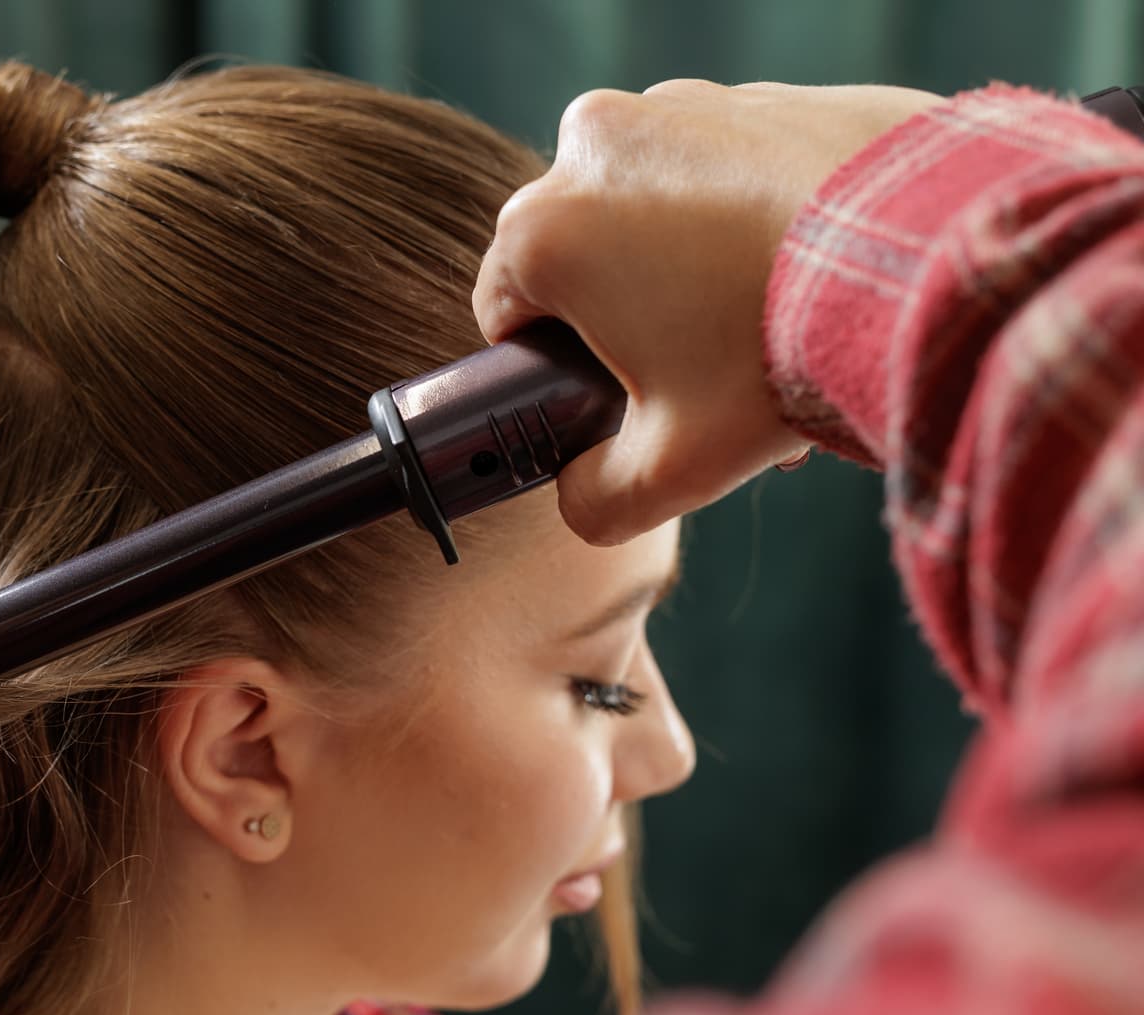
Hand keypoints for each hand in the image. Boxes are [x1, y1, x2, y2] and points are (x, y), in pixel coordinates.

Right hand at [472, 79, 943, 543]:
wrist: (932, 259)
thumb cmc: (783, 356)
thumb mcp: (672, 469)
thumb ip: (592, 499)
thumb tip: (578, 493)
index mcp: (549, 230)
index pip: (502, 308)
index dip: (548, 366)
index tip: (606, 396)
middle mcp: (599, 146)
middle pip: (579, 251)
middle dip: (623, 312)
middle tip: (696, 375)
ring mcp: (686, 107)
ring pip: (653, 205)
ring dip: (684, 263)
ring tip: (761, 327)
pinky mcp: (764, 94)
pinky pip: (729, 167)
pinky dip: (750, 216)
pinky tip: (806, 273)